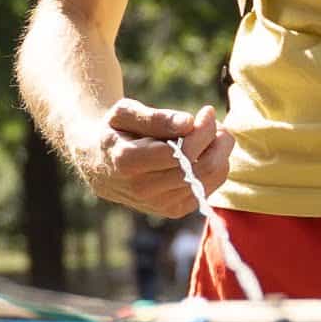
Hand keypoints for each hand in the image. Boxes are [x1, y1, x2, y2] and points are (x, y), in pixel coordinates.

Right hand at [80, 99, 229, 215]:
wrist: (100, 165)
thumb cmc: (116, 131)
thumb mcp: (125, 113)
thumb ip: (155, 117)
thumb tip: (188, 123)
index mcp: (128, 161)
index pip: (182, 151)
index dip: (202, 130)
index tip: (206, 111)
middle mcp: (143, 189)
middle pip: (201, 167)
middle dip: (218, 140)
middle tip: (216, 121)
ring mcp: (159, 204)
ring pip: (209, 179)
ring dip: (220, 153)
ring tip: (212, 134)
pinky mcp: (172, 211)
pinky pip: (207, 190)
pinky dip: (215, 169)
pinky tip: (205, 152)